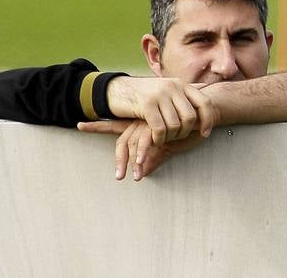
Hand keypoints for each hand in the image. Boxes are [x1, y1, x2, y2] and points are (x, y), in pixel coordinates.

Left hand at [78, 118, 207, 180]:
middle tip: (118, 177)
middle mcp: (142, 120)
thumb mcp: (171, 145)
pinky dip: (143, 155)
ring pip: (134, 144)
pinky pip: (147, 141)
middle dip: (119, 160)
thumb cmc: (190, 127)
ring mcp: (151, 121)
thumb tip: (143, 172)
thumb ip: (156, 156)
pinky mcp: (160, 123)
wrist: (207, 110)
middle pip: (122, 140)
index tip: (79, 125)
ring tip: (133, 177)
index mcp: (140, 123)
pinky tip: (142, 165)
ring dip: (133, 162)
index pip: (114, 124)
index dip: (97, 126)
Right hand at [105, 76, 216, 143]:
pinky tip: (155, 140)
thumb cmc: (145, 93)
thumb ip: (184, 90)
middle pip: (190, 117)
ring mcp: (160, 95)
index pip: (204, 102)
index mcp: (181, 84)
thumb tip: (206, 85)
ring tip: (163, 139)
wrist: (117, 89)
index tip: (204, 134)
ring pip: (175, 125)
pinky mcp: (146, 105)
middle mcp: (173, 86)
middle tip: (175, 138)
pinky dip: (159, 139)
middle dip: (184, 133)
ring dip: (169, 138)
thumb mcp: (166, 88)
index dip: (208, 120)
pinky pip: (160, 129)